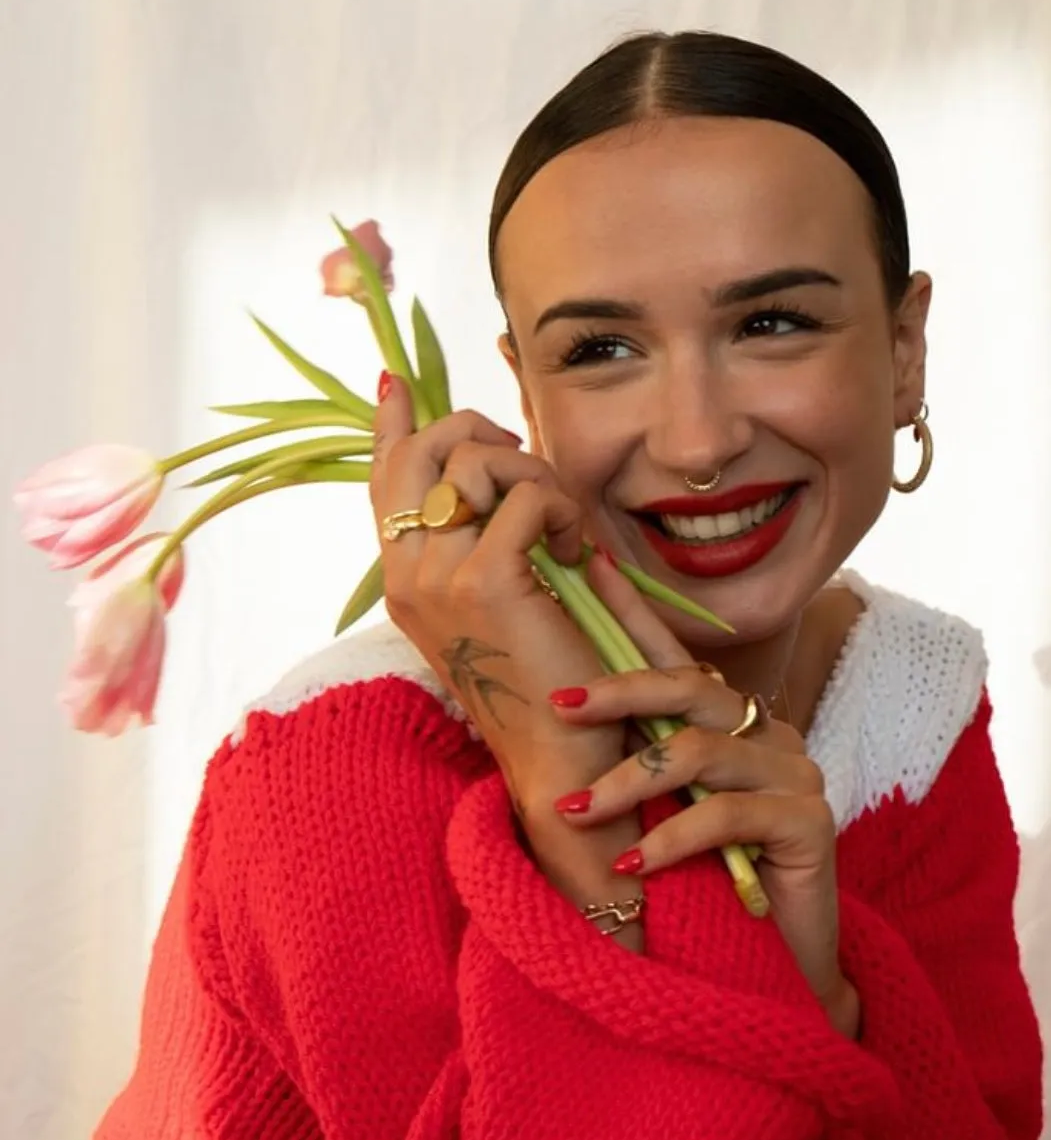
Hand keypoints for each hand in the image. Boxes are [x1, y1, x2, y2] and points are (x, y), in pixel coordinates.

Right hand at [370, 376, 635, 907]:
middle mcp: (406, 573)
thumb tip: (487, 483)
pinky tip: (577, 554)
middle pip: (426, 450)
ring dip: (533, 473)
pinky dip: (561, 511)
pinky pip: (526, 498)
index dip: (392, 425)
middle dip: (483, 432)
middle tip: (527, 459)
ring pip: (476, 461)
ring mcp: (436, 576)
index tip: (393, 382)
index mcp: (402, 577)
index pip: (383, 479)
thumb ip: (481, 542)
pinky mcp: (485, 581)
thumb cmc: (544, 682)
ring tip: (563, 526)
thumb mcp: (498, 603)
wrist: (557, 758)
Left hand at [549, 558, 859, 1034]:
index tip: (584, 566)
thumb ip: (630, 761)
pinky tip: (632, 866)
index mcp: (728, 724)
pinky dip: (669, 838)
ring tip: (577, 814)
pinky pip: (726, 815)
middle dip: (617, 693)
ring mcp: (794, 774)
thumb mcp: (656, 813)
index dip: (632, 612)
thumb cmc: (702, 890)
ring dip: (627, 783)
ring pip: (698, 753)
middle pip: (689, 689)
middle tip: (557, 705)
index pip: (674, 656)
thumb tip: (552, 711)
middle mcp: (766, 735)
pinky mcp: (809, 822)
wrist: (769, 972)